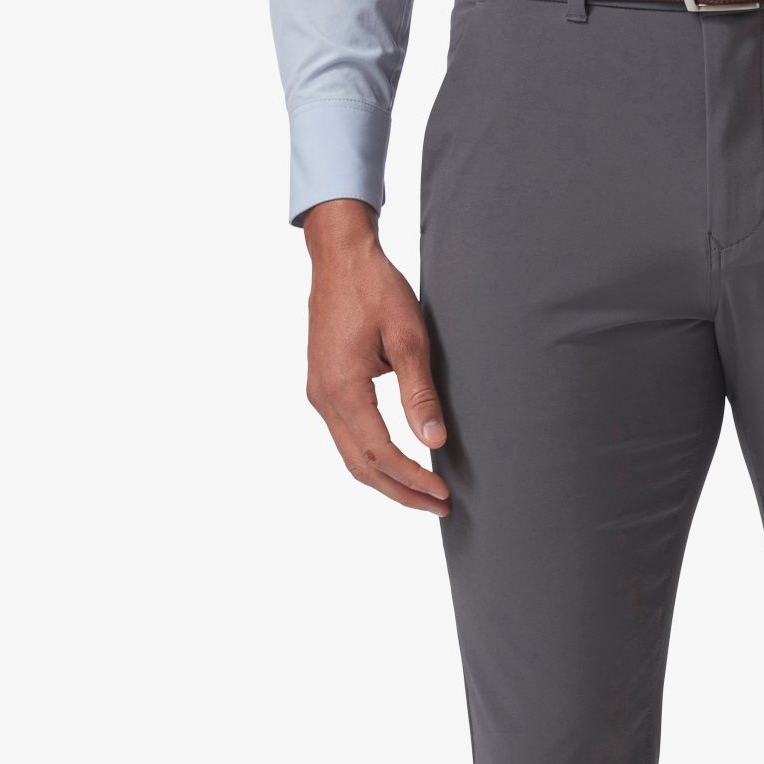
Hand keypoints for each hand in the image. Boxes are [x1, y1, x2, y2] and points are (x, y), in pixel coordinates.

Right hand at [302, 199, 449, 513]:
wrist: (340, 256)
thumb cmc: (375, 288)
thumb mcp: (408, 337)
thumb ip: (419, 392)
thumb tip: (434, 439)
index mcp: (343, 389)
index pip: (380, 454)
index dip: (413, 478)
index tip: (443, 492)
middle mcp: (324, 398)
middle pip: (362, 467)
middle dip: (402, 492)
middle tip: (439, 506)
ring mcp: (320, 394)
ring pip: (352, 456)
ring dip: (388, 480)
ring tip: (424, 494)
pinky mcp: (325, 387)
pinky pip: (348, 437)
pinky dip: (374, 459)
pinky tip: (400, 464)